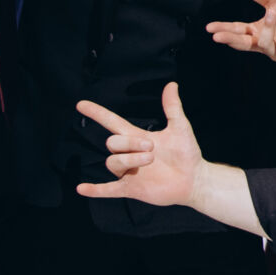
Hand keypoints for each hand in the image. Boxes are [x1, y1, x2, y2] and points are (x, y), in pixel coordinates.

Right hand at [75, 83, 201, 206]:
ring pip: (113, 163)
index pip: (112, 122)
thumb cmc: (187, 153)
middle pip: (112, 143)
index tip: (81, 104)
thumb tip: (172, 84)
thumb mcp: (180, 128)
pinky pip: (108, 190)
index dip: (97, 113)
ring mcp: (128, 172)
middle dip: (130, 143)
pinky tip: (81, 188)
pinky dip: (95, 190)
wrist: (194, 179)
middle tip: (152, 147)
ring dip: (130, 160)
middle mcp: (129, 154)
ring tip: (151, 160)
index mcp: (137, 137)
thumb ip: (173, 107)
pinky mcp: (131, 188)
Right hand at [207, 0, 275, 67]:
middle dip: (231, 39)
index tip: (209, 28)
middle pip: (244, 44)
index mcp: (257, 33)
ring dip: (268, 29)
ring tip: (272, 13)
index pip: (238, 31)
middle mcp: (264, 45)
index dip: (224, 29)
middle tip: (217, 36)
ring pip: (266, 44)